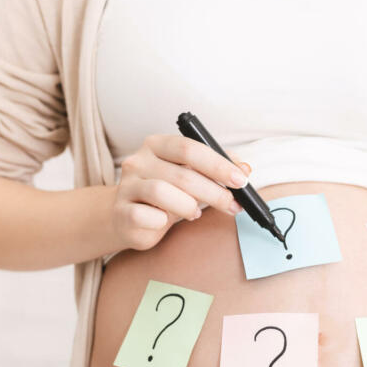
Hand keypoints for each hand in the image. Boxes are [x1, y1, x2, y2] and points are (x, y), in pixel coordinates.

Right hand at [111, 134, 251, 250]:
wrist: (126, 217)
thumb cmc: (165, 196)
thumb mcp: (191, 178)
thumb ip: (216, 171)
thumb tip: (245, 169)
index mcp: (157, 145)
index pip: (189, 148)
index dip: (218, 164)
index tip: (240, 180)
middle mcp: (139, 160)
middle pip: (182, 174)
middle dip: (214, 192)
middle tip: (232, 205)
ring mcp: (127, 185)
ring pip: (163, 192)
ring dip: (188, 206)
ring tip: (195, 213)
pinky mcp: (121, 211)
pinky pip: (146, 215)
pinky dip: (162, 221)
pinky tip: (165, 221)